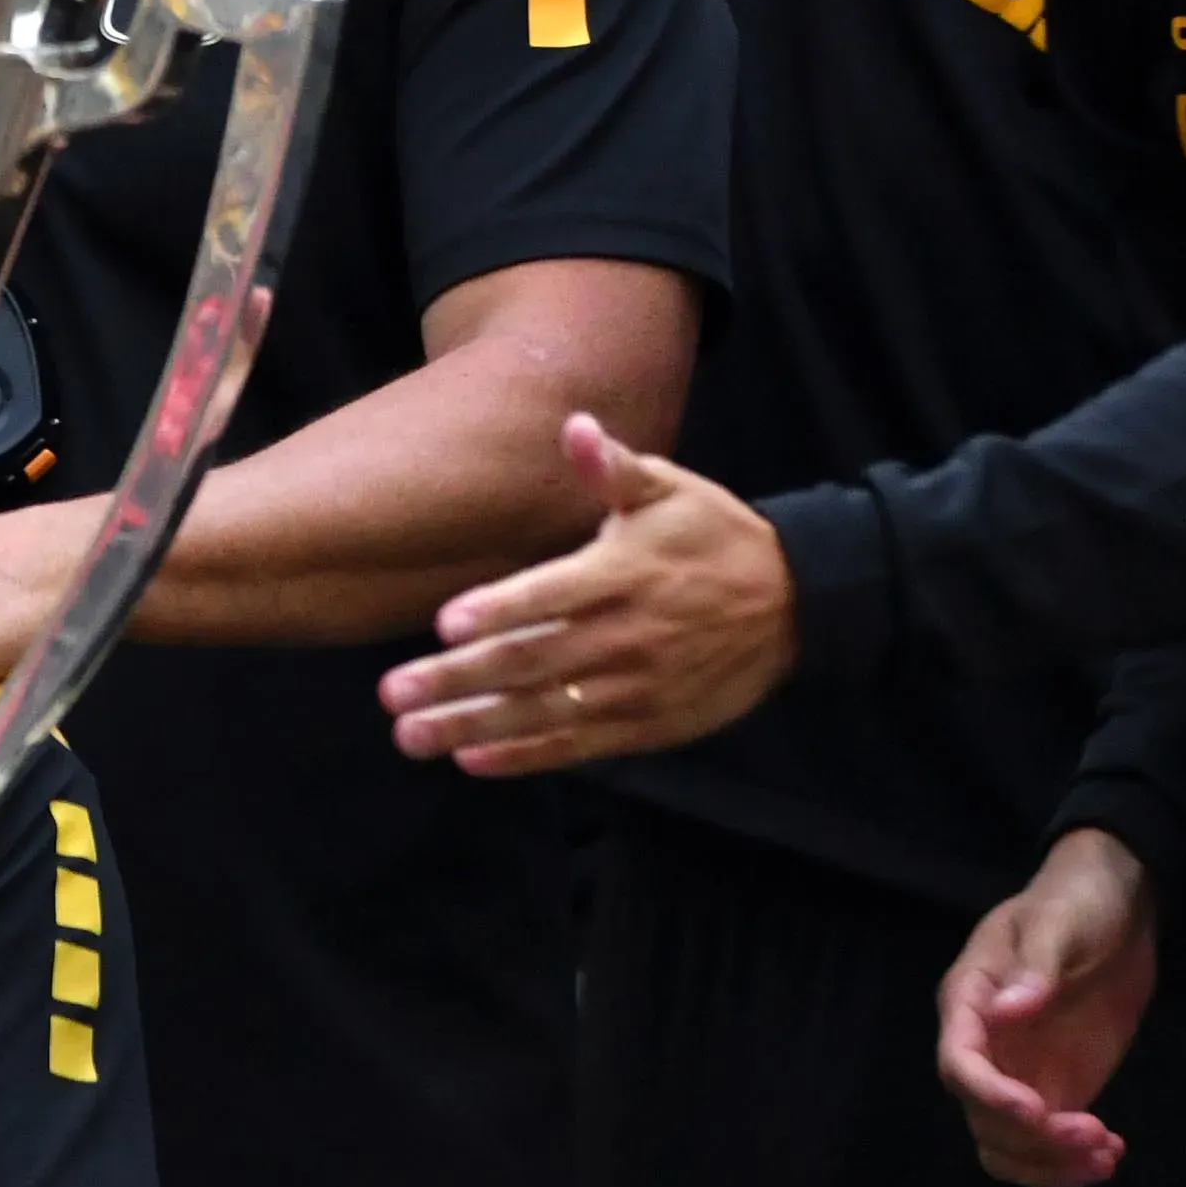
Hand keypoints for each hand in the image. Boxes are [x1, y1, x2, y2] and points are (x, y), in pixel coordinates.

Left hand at [377, 415, 791, 773]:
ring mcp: (635, 687)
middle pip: (533, 661)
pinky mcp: (645, 725)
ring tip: (411, 736)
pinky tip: (471, 759)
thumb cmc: (715, 538)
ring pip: (544, 711)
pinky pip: (576, 744)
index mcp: (625, 573)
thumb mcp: (673, 490)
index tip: (443, 623)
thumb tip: (575, 427)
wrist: (793, 605)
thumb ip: (615, 469)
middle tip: (392, 692)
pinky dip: (524, 756)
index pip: (553, 594)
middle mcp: (626, 634)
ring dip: (473, 725)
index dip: (500, 609)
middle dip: (459, 680)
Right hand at [939, 827, 1159, 1186]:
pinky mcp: (1056, 1087)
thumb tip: (1008, 1010)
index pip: (959, 1064)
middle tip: (1095, 1134)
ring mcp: (1019, 1073)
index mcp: (970, 1003)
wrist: (1116, 906)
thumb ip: (1036, 967)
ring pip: (1008, 1144)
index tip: (1037, 1113)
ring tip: (1106, 1155)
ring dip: (1050, 1164)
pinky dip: (1071, 1160)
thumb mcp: (1059, 922)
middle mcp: (986, 1048)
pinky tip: (1111, 1152)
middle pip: (982, 1118)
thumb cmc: (1077, 901)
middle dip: (1034, 1139)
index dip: (990, 1095)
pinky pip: (1046, 1142)